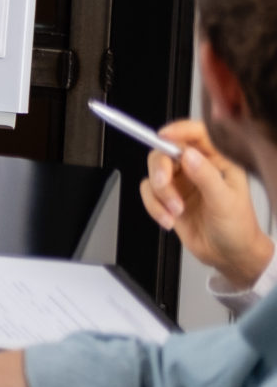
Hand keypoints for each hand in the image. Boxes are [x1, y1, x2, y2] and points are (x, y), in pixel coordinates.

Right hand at [141, 119, 273, 290]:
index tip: (164, 137)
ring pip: (154, 173)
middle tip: (164, 185)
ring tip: (174, 211)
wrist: (228, 255)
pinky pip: (148, 193)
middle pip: (166, 152)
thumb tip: (188, 155)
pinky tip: (169, 219)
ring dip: (159, 195)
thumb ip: (206, 176)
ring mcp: (181, 183)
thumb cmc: (238, 229)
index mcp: (219, 162)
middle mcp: (197, 168)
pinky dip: (153, 207)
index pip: (197, 134)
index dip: (178, 130)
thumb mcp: (225, 201)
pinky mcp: (168, 198)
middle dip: (160, 170)